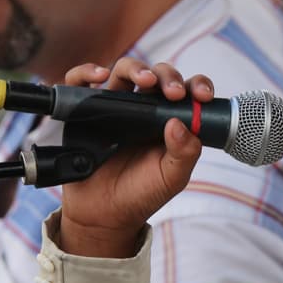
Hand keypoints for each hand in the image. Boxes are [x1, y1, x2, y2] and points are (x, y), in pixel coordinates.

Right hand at [57, 59, 209, 257]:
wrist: (105, 214)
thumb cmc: (142, 193)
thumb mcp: (172, 177)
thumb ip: (184, 153)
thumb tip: (179, 123)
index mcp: (169, 118)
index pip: (186, 91)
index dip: (197, 86)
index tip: (202, 96)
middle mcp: (143, 108)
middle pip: (156, 75)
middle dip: (167, 76)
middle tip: (173, 93)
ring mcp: (114, 106)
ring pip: (124, 71)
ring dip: (136, 68)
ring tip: (145, 80)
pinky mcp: (84, 111)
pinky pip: (80, 83)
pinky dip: (86, 72)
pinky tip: (99, 77)